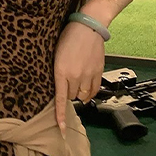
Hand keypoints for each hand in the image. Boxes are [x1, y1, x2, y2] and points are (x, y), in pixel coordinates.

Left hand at [53, 21, 105, 139]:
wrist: (88, 27)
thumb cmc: (68, 37)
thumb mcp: (56, 55)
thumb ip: (58, 72)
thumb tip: (59, 87)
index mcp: (61, 71)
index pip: (61, 99)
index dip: (60, 116)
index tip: (61, 129)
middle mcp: (75, 76)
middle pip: (71, 97)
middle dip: (69, 93)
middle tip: (68, 81)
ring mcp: (88, 75)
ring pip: (83, 95)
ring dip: (79, 92)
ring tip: (77, 80)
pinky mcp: (98, 72)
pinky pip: (94, 90)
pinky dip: (89, 92)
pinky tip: (86, 87)